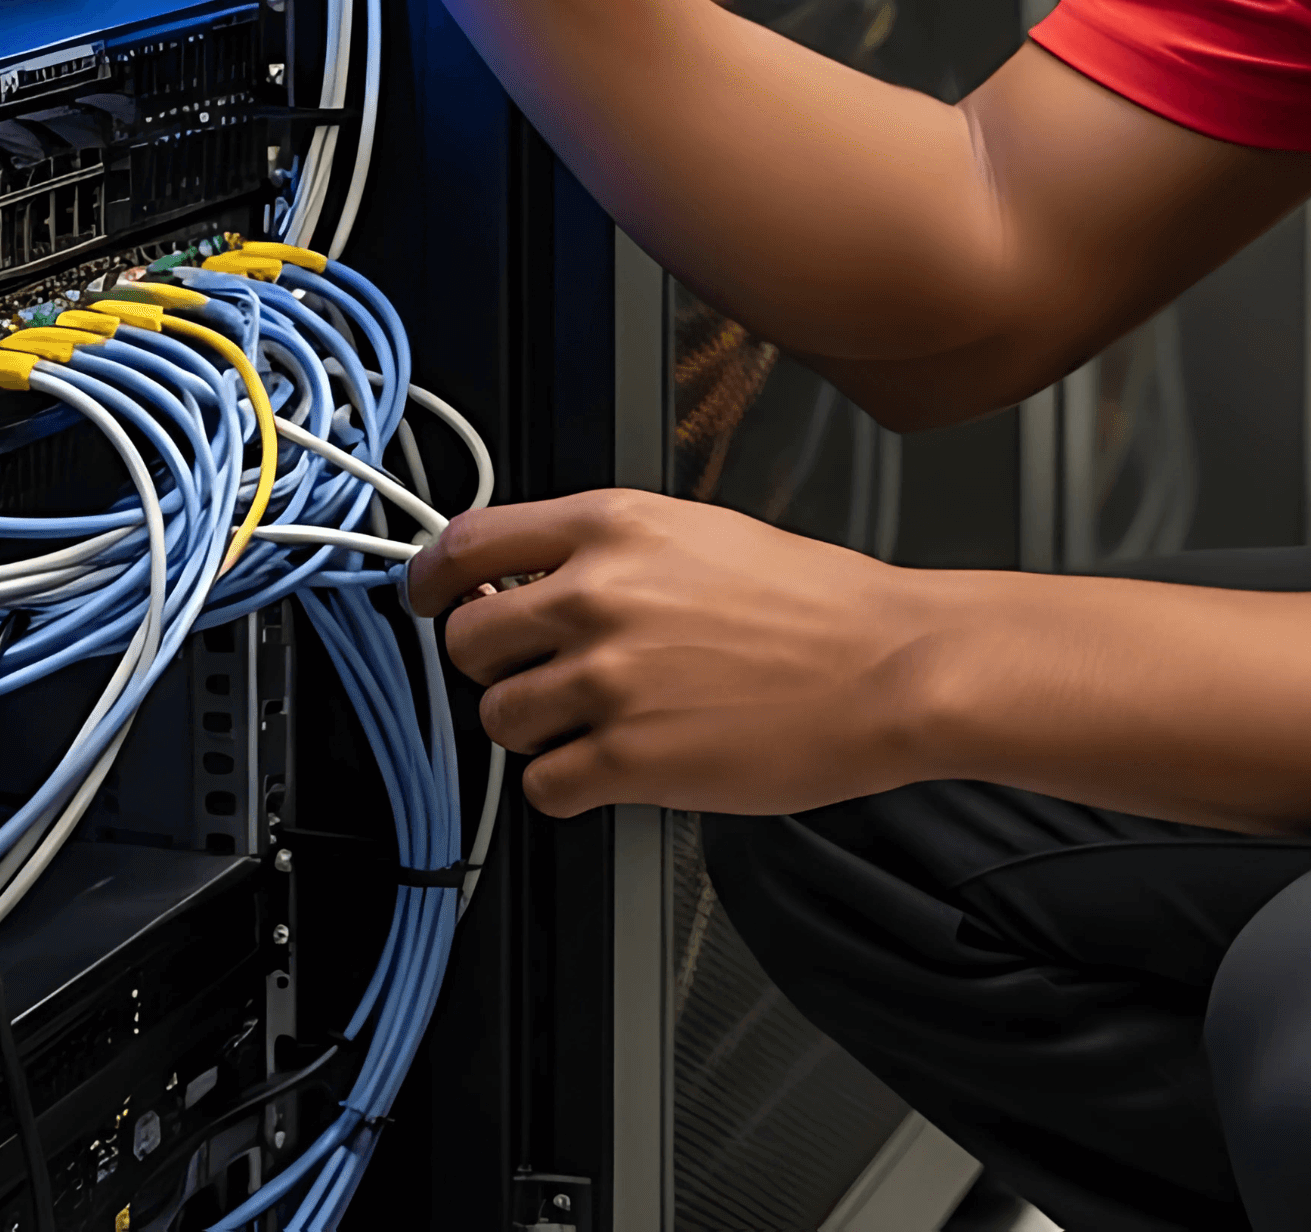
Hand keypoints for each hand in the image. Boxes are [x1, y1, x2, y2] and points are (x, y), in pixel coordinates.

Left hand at [406, 489, 946, 816]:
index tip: (425, 595)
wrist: (885, 666)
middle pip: (467, 639)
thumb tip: (533, 581)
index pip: (469, 542)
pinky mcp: (629, 760)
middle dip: (493, 663)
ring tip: (599, 721)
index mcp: (614, 526)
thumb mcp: (700, 533)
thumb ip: (608, 553)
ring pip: (499, 717)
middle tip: (537, 672)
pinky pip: (543, 785)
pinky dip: (569, 784)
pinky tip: (618, 765)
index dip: (431, 577)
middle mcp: (598, 595)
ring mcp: (608, 680)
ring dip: (535, 727)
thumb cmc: (814, 603)